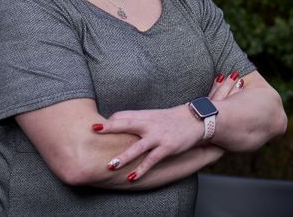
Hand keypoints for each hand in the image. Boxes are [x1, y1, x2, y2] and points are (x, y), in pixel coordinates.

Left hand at [92, 71, 244, 180]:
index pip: (123, 115)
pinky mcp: (168, 147)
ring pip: (138, 146)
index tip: (96, 128)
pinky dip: (142, 169)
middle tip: (93, 130)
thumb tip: (120, 124)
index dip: (110, 122)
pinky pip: (152, 160)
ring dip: (123, 157)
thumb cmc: (174, 119)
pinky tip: (132, 177)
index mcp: (146, 115)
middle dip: (110, 128)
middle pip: (127, 124)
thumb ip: (140, 121)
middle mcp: (150, 124)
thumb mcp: (156, 116)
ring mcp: (159, 136)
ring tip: (109, 166)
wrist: (199, 119)